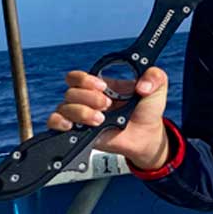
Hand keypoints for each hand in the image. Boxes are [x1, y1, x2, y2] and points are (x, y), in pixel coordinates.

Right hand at [46, 67, 169, 168]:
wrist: (147, 137)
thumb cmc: (148, 110)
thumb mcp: (157, 87)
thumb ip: (155, 76)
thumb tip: (143, 85)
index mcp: (101, 86)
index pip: (78, 77)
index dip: (85, 79)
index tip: (103, 87)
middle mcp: (87, 99)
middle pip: (70, 92)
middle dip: (88, 98)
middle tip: (107, 105)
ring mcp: (81, 116)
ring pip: (63, 107)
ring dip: (81, 112)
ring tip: (100, 119)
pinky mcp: (78, 132)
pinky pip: (55, 124)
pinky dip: (59, 122)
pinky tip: (73, 125)